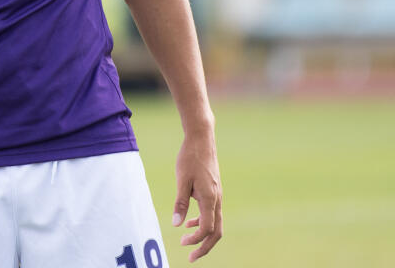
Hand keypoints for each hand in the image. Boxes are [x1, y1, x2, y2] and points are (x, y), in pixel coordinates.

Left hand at [171, 131, 222, 261]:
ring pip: (216, 223)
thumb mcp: (182, 180)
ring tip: (187, 242)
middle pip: (217, 231)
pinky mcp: (214, 190)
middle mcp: (217, 199)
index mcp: (210, 198)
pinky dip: (203, 221)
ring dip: (204, 235)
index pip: (207, 228)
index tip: (182, 241)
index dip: (196, 239)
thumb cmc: (190, 157)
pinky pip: (212, 212)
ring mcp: (218, 194)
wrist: (202, 138)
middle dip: (205, 247)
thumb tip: (177, 225)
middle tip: (191, 257)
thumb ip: (180, 203)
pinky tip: (189, 222)